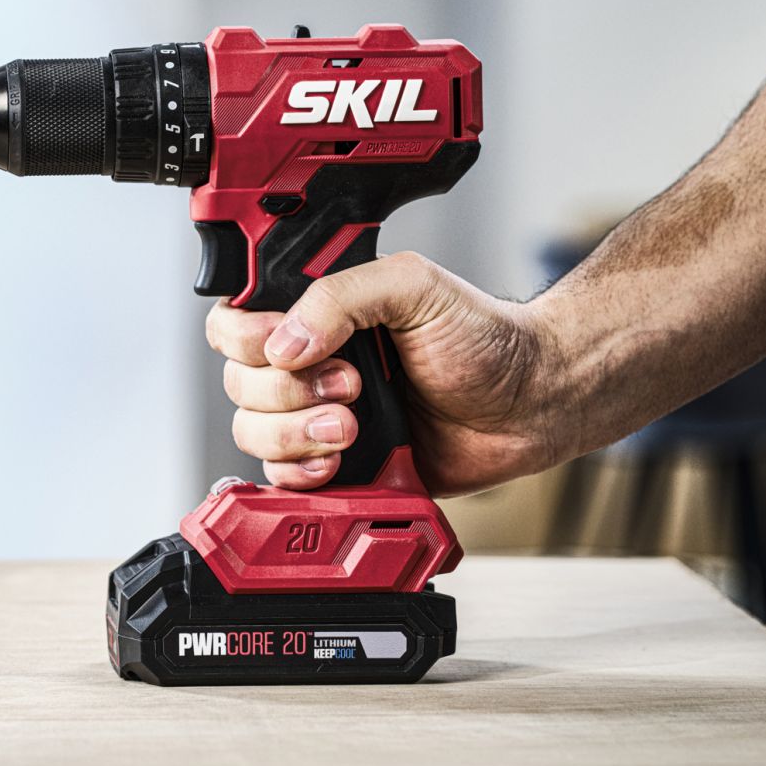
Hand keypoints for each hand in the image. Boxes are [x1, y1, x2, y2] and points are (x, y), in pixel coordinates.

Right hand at [205, 252, 560, 495]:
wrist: (529, 405)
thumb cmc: (483, 338)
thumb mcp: (412, 286)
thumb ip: (341, 296)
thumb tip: (286, 343)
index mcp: (317, 313)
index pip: (235, 323)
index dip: (248, 341)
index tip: (288, 350)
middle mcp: (310, 363)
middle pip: (238, 384)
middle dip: (286, 392)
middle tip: (350, 387)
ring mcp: (318, 416)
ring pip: (253, 433)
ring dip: (294, 435)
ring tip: (351, 428)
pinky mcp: (338, 465)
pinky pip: (282, 479)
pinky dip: (301, 475)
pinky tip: (339, 462)